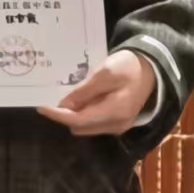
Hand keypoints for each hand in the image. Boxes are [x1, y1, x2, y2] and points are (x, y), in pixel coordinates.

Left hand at [36, 49, 155, 136]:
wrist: (152, 68)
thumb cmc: (129, 66)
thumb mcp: (105, 73)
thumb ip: (84, 91)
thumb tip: (63, 106)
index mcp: (114, 113)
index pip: (78, 121)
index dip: (58, 116)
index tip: (40, 107)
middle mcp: (115, 126)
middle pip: (80, 127)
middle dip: (66, 114)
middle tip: (55, 95)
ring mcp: (118, 127)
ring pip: (86, 126)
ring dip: (75, 113)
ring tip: (72, 93)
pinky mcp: (118, 122)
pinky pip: (94, 122)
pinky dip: (85, 112)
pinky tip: (85, 96)